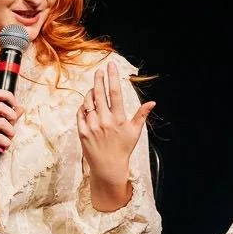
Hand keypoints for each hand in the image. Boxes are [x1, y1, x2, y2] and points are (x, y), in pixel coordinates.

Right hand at [0, 88, 23, 171]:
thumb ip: (8, 118)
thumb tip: (21, 107)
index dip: (8, 96)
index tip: (15, 104)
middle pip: (0, 106)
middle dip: (11, 115)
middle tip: (12, 123)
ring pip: (1, 122)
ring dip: (10, 132)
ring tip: (8, 138)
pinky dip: (6, 143)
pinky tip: (4, 146)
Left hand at [77, 61, 154, 187]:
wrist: (108, 167)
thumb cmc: (123, 149)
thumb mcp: (135, 132)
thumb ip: (141, 115)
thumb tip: (152, 103)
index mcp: (119, 119)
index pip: (115, 93)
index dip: (112, 77)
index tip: (111, 66)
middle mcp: (104, 121)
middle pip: (99, 93)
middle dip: (99, 79)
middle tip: (99, 70)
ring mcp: (92, 126)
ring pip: (88, 102)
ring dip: (91, 93)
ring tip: (95, 90)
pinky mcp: (82, 132)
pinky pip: (80, 113)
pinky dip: (83, 106)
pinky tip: (87, 105)